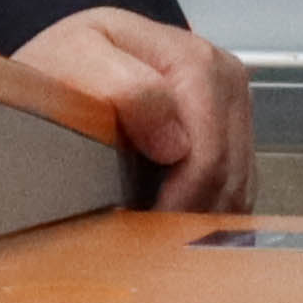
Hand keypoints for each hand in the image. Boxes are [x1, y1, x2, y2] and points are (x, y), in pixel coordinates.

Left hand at [14, 6, 256, 210]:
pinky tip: (169, 219)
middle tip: (146, 243)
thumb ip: (125, 90)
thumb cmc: (65, 61)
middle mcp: (226, 80)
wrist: (65, 58)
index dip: (176, 198)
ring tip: (153, 233)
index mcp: (198, 62)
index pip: (207, 154)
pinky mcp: (233, 131)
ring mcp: (234, 106)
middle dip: (189, 213)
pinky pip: (236, 186)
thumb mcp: (74, 59)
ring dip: (199, 215)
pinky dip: (206, 208)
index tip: (139, 226)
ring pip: (237, 185)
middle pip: (227, 173)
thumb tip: (176, 145)